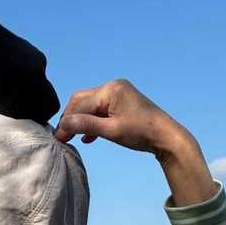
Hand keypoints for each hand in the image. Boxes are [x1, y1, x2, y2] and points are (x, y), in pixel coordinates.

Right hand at [54, 79, 188, 156]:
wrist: (167, 136)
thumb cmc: (141, 133)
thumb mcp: (111, 130)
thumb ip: (85, 125)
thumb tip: (62, 126)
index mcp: (110, 89)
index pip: (80, 103)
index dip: (67, 121)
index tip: (58, 138)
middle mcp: (113, 86)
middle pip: (83, 101)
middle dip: (72, 118)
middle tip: (64, 137)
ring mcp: (119, 93)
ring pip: (91, 105)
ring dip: (82, 121)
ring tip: (74, 137)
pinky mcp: (123, 102)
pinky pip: (101, 109)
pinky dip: (93, 121)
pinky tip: (90, 136)